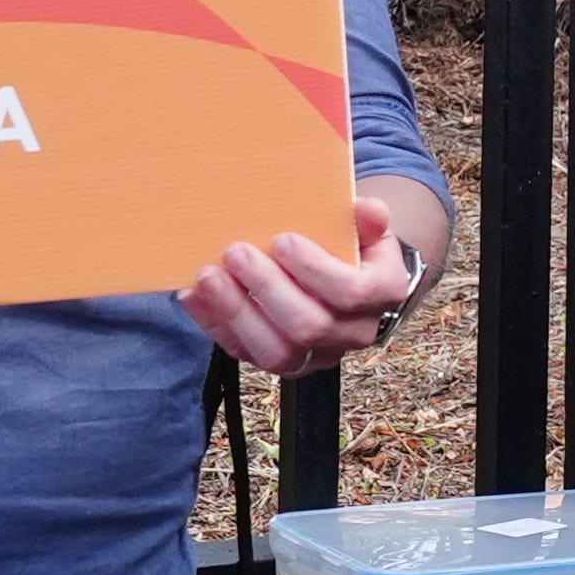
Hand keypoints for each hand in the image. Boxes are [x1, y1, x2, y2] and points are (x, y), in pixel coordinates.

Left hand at [186, 194, 422, 375]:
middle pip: (309, 327)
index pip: (350, 293)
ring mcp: (316, 356)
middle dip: (267, 288)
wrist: (349, 281)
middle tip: (236, 252)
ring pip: (276, 352)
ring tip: (208, 276)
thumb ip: (368, 220)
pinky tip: (193, 294)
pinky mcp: (281, 364)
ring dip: (236, 312)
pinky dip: (214, 325)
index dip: (314, 269)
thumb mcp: (367, 228)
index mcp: (382, 296)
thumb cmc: (353, 247)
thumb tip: (367, 210)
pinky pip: (244, 353)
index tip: (282, 240)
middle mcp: (353, 334)